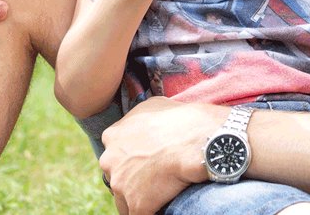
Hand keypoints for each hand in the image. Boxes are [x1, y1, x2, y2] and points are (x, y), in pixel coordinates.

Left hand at [100, 97, 222, 214]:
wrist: (200, 142)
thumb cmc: (183, 120)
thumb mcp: (155, 105)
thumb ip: (138, 118)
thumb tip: (142, 127)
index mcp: (113, 136)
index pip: (117, 154)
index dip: (133, 159)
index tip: (148, 161)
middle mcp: (110, 160)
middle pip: (118, 177)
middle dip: (133, 180)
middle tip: (156, 178)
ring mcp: (121, 184)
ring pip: (126, 200)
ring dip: (143, 198)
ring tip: (163, 193)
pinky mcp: (136, 204)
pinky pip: (140, 214)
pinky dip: (153, 210)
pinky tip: (165, 205)